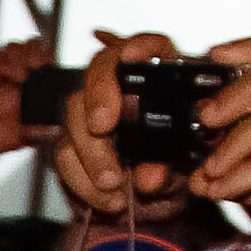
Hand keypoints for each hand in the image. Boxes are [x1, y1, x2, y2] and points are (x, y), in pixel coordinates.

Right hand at [55, 30, 194, 211]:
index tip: (131, 56)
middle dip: (99, 95)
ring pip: (76, 113)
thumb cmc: (176, 174)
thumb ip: (172, 172)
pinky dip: (84, 180)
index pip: (152, 47)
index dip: (140, 45)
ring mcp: (92, 113)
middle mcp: (124, 89)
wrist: (152, 205)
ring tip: (115, 184)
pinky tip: (109, 200)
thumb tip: (149, 176)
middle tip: (102, 125)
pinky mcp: (72, 143)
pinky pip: (65, 154)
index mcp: (163, 82)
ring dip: (92, 152)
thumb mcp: (185, 174)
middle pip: (101, 70)